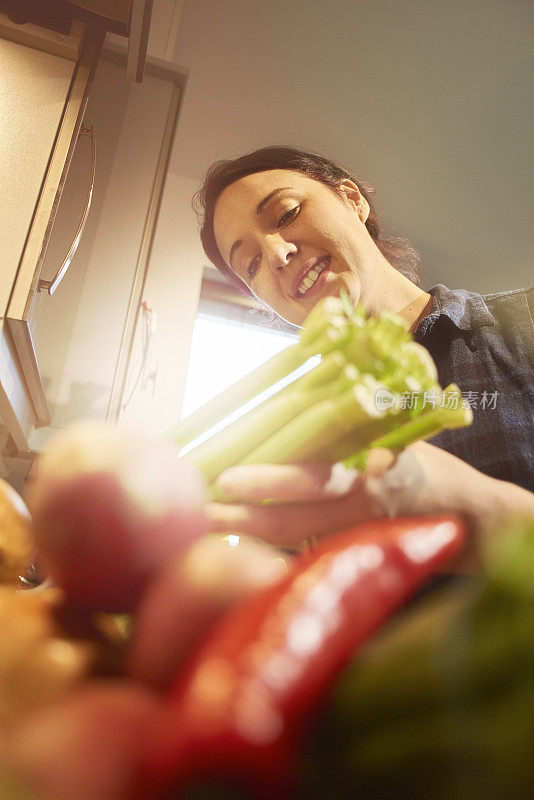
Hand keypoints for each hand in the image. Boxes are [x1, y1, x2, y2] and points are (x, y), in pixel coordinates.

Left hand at [207, 442, 533, 553]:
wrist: (467, 518)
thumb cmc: (426, 465)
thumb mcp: (397, 431)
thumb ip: (347, 424)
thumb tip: (288, 401)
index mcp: (375, 469)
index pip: (314, 475)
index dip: (268, 480)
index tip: (225, 477)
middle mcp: (362, 506)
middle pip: (296, 515)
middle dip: (244, 512)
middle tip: (200, 506)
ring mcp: (356, 532)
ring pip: (293, 535)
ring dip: (246, 527)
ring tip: (203, 520)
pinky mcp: (351, 548)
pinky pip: (303, 543)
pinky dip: (268, 536)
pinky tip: (234, 529)